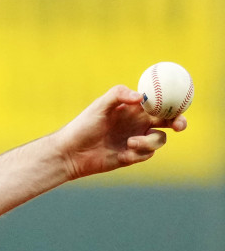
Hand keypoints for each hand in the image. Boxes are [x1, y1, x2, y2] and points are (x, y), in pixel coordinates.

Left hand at [53, 85, 187, 179]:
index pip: (160, 103)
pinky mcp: (132, 156)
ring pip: (159, 139)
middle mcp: (138, 123)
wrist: (71, 152)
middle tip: (178, 126)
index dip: (173, 103)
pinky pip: (146, 154)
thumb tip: (141, 97)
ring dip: (150, 142)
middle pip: (168, 121)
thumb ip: (118, 95)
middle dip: (179, 122)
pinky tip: (123, 154)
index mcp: (133, 109)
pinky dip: (138, 153)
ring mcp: (136, 140)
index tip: (178, 105)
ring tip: (130, 143)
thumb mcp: (99, 106)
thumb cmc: (83, 125)